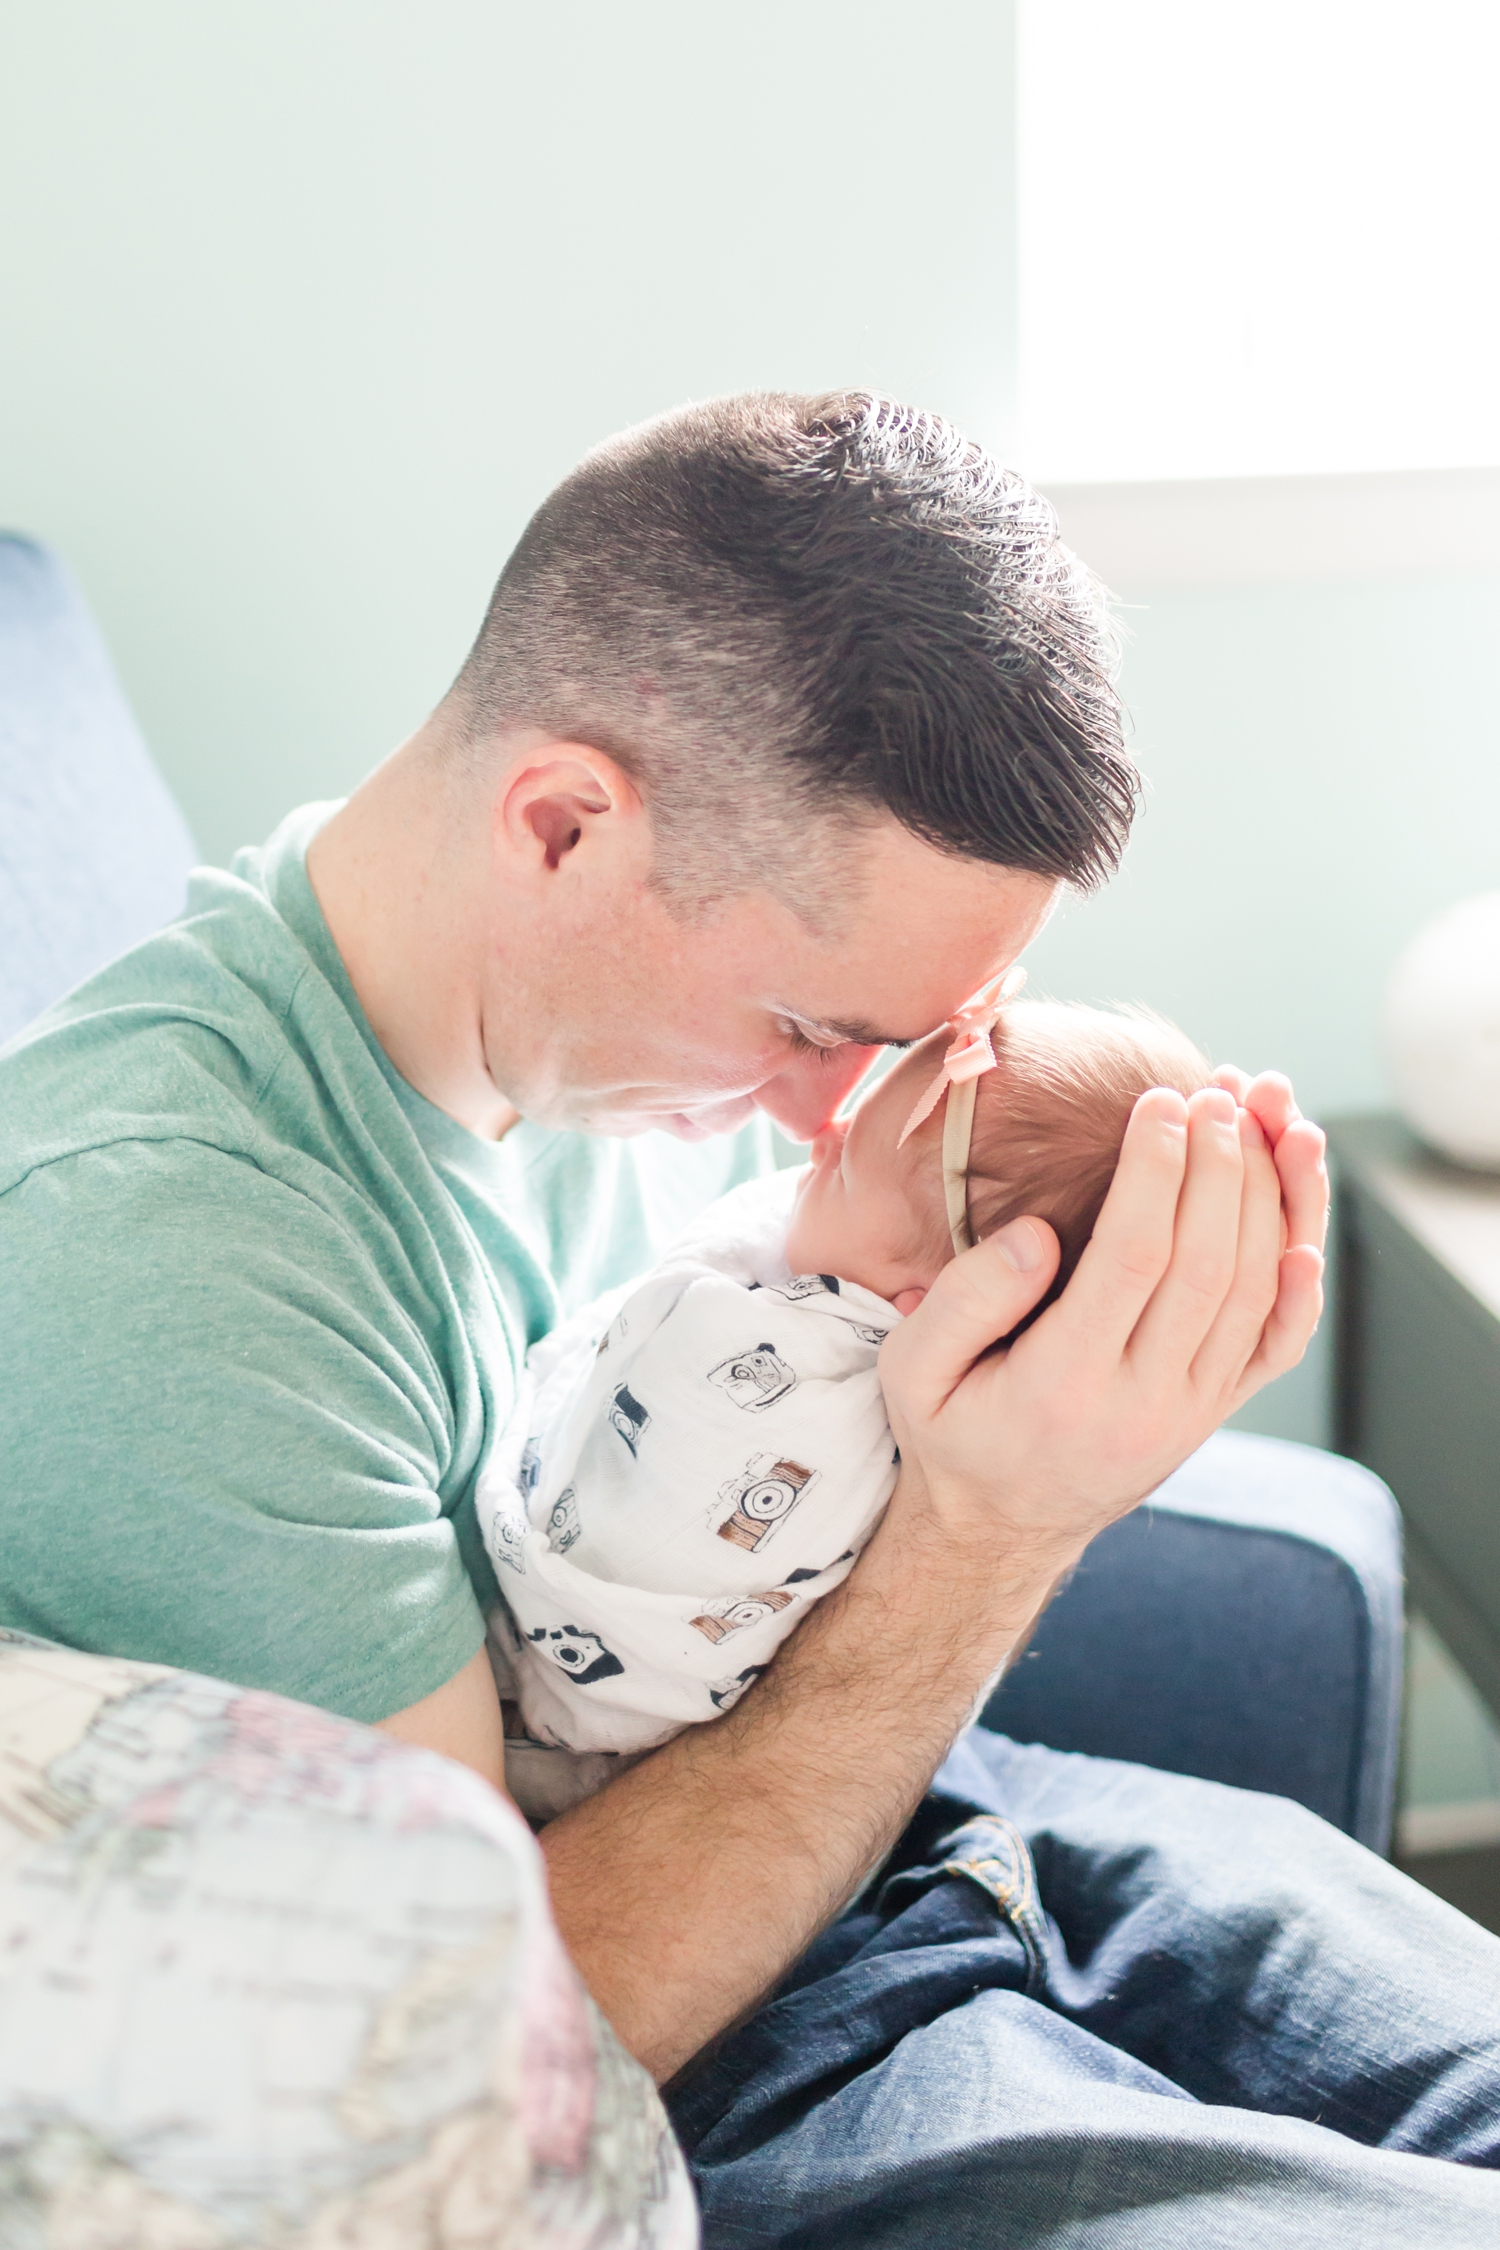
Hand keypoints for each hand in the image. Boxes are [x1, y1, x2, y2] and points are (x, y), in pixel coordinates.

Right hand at [879, 1082, 1322, 1568]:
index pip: (1133, 1258)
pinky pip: (1276, 1345)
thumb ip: (966, 1300)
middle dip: (1221, 1165)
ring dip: (1269, 1198)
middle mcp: (1143, 1402)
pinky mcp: (1214, 1411)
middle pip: (1209, 1265)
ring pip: (1254, 1293)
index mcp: (1063, 1383)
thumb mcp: (912, 1371)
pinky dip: (1301, 1284)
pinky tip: (1305, 1220)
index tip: (1161, 1102)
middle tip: (1217, 1091)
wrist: (1000, 1530)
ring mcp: (1190, 1410)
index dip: (1158, 1172)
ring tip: (1263, 1119)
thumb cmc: (951, 1432)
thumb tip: (1039, 1234)